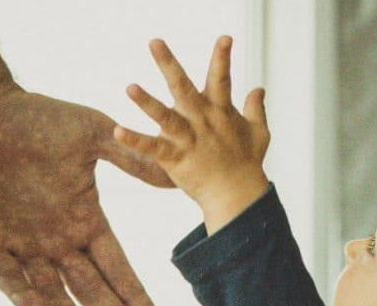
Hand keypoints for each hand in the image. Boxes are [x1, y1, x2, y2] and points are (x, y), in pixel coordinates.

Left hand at [0, 90, 169, 305]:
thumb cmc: (37, 118)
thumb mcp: (93, 134)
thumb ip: (132, 158)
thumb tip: (176, 177)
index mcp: (85, 221)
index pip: (116, 268)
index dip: (134, 296)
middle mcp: (57, 241)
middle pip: (90, 289)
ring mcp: (22, 245)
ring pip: (50, 291)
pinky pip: (6, 275)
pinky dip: (21, 293)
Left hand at [112, 37, 269, 233]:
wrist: (238, 197)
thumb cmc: (248, 164)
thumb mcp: (259, 133)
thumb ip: (256, 109)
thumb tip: (258, 89)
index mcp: (220, 111)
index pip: (221, 78)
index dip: (222, 57)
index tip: (225, 37)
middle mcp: (202, 121)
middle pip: (184, 87)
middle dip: (169, 64)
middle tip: (154, 42)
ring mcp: (189, 139)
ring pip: (165, 117)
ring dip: (147, 102)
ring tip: (129, 87)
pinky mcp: (176, 159)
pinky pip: (153, 148)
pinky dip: (136, 140)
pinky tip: (118, 131)